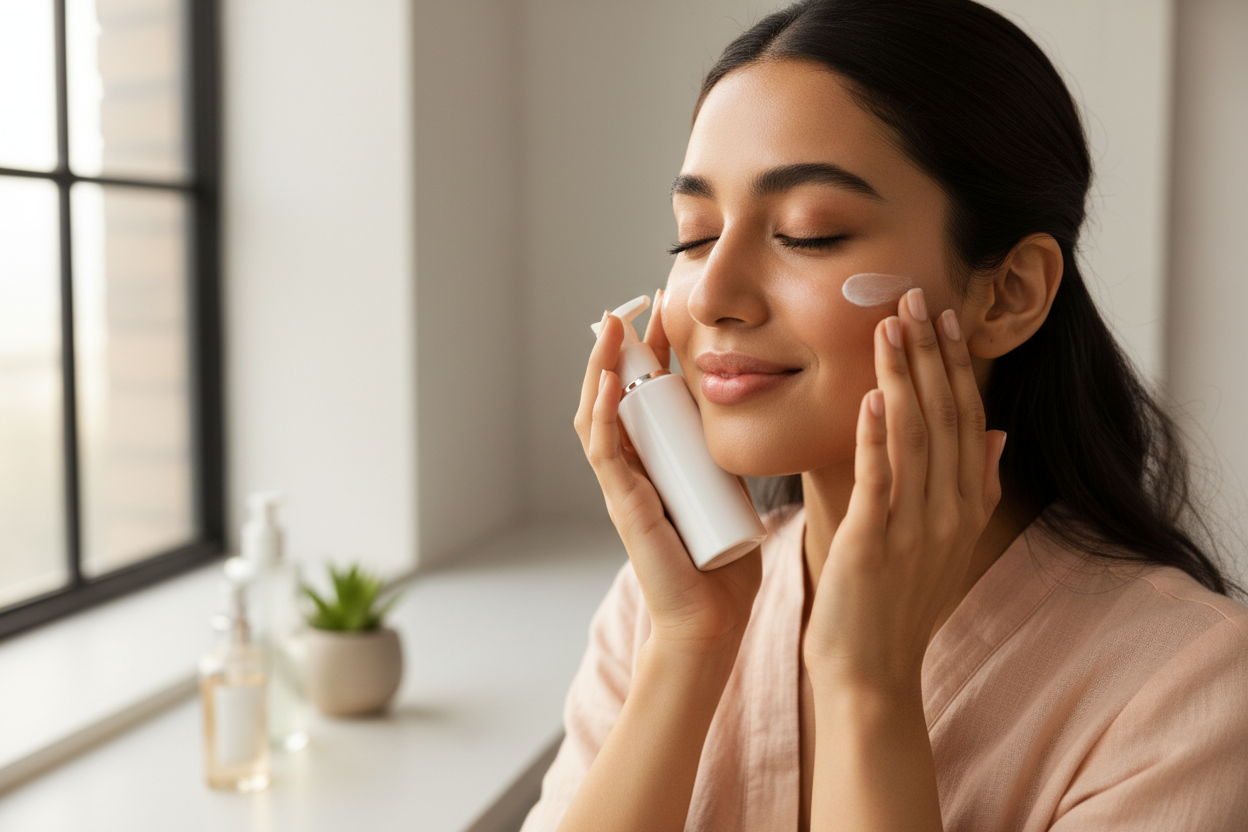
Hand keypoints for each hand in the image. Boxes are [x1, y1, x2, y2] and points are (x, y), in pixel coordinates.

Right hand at [574, 288, 761, 648]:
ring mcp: (622, 484)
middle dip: (624, 346)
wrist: (713, 618)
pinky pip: (603, 449)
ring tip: (612, 325)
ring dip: (602, 366)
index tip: (669, 309)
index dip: (653, 350)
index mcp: (657, 462)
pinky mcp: (622, 504)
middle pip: (616, 394)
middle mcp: (633, 467)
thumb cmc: (721, 566)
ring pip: (598, 413)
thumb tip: (758, 420)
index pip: (646, 394)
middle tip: (639, 303)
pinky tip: (608, 379)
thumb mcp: (730, 492)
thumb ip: (732, 459)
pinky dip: (602, 411)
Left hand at [803, 287, 1006, 690]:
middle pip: (945, 416)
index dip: (954, 366)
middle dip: (929, 354)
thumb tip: (995, 435)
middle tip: (913, 297)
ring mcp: (915, 527)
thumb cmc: (896, 602)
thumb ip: (972, 487)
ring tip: (889, 326)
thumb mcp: (945, 542)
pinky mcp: (874, 543)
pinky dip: (877, 435)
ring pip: (915, 436)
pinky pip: (880, 480)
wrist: (872, 671)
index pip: (966, 419)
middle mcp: (949, 511)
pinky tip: (872, 395)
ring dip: (903, 376)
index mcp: (965, 504)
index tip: (941, 318)